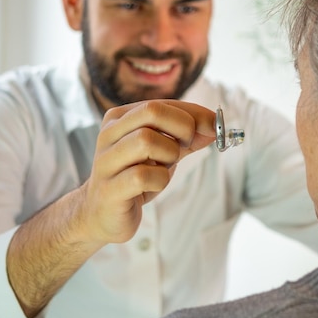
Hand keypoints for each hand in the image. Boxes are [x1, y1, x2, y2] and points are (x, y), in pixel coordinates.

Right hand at [80, 100, 215, 244]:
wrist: (102, 213)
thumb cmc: (135, 177)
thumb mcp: (164, 151)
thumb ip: (188, 136)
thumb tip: (215, 125)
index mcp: (120, 118)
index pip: (162, 103)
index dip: (193, 113)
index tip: (213, 127)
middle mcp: (108, 134)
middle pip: (152, 111)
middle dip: (181, 128)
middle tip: (186, 147)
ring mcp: (106, 161)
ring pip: (146, 140)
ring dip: (169, 155)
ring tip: (163, 168)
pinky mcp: (109, 189)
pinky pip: (142, 176)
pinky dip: (159, 180)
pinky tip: (152, 186)